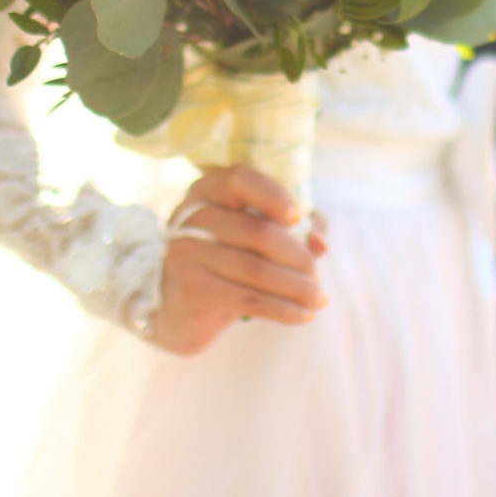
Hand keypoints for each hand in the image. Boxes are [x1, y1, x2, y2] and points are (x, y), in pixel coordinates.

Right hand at [146, 166, 327, 356]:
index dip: (273, 195)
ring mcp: (187, 253)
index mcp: (208, 191)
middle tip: (318, 277)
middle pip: (258, 232)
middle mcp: (192, 217)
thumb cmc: (224, 260)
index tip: (297, 217)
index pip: (239, 180)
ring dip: (297, 288)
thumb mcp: (253, 235)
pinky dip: (283, 310)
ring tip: (318, 299)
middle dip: (299, 258)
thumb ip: (293, 229)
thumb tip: (319, 243)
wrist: (176, 309)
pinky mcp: (193, 288)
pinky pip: (248, 299)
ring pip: (256, 270)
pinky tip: (303, 315)